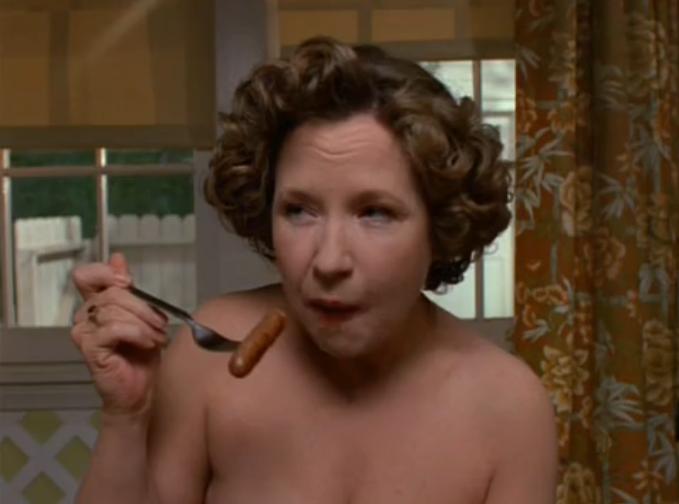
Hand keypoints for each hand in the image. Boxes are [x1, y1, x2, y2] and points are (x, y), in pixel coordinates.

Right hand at [71, 253, 168, 417]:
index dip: (106, 273)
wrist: (142, 390)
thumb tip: (118, 258)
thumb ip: (130, 290)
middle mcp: (85, 316)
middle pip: (112, 293)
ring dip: (144, 323)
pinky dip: (137, 334)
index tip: (128, 283)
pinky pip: (114, 328)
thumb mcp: (143, 316)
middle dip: (144, 307)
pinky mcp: (90, 349)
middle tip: (161, 324)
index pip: (86, 275)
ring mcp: (84, 333)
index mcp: (96, 304)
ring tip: (157, 338)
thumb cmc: (142, 355)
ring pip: (115, 310)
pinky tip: (148, 344)